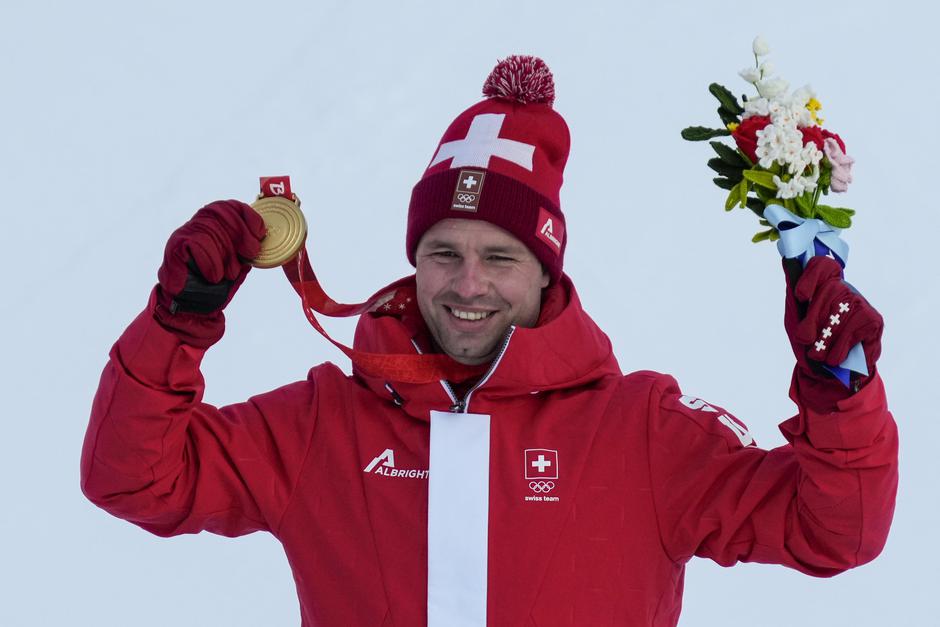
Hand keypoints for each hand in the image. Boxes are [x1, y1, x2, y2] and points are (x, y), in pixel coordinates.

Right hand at [154, 200, 265, 344]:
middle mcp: (198, 225)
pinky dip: (211, 261)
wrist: (191, 310)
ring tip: (230, 272)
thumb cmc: (216, 286)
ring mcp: (185, 234)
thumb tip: (264, 238)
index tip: (260, 232)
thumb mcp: (237, 264)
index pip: (230, 206)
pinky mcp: (175, 247)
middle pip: (221, 213)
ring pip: (209, 228)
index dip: (248, 215)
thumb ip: (246, 249)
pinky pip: (196, 243)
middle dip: (241, 233)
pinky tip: (215, 276)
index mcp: (215, 226)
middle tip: (250, 253)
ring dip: (226, 253)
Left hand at [783, 256, 883, 408]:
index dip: (811, 276)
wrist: (831, 371)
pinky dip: (839, 349)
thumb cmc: (811, 339)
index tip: (801, 296)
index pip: (822, 266)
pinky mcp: (873, 320)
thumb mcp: (796, 318)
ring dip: (825, 339)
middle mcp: (844, 289)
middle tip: (805, 339)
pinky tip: (834, 358)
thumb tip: (787, 261)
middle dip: (813, 318)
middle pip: (828, 290)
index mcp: (823, 285)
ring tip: (817, 355)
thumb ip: (793, 295)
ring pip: (840, 313)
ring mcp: (860, 303)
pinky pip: (853, 331)